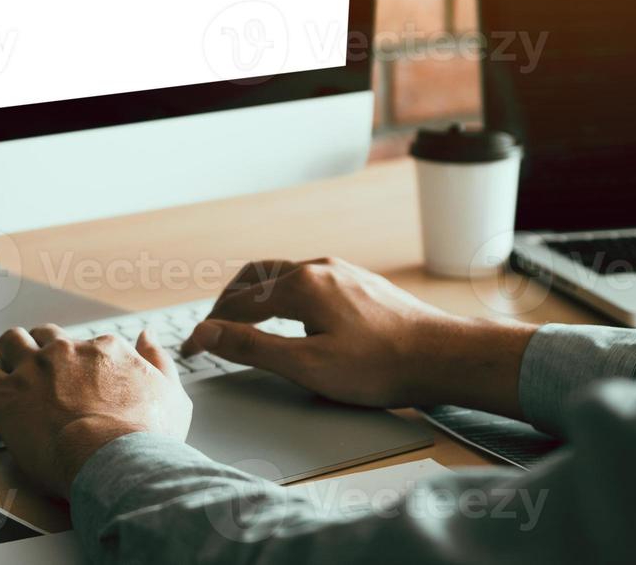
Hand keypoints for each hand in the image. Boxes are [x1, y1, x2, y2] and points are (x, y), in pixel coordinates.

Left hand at [0, 325, 192, 496]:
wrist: (116, 460)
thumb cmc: (147, 438)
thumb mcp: (173, 396)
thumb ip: (159, 360)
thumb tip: (148, 335)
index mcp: (105, 350)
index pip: (86, 345)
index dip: (79, 362)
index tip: (77, 380)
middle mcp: (68, 351)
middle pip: (45, 336)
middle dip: (40, 349)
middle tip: (37, 372)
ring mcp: (35, 369)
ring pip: (11, 342)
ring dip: (8, 355)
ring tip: (6, 373)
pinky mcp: (8, 393)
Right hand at [183, 257, 536, 416]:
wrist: (444, 357)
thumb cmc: (380, 366)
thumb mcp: (307, 366)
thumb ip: (252, 347)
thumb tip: (207, 333)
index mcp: (300, 285)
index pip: (238, 304)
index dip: (210, 326)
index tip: (191, 347)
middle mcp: (318, 268)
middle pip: (256, 277)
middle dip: (228, 301)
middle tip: (212, 326)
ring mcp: (341, 271)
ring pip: (284, 275)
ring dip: (256, 294)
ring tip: (244, 317)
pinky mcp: (359, 282)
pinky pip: (309, 279)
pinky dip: (284, 294)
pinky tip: (294, 316)